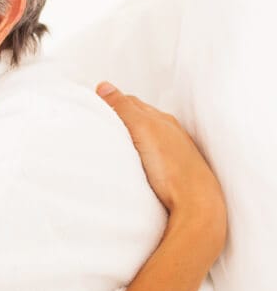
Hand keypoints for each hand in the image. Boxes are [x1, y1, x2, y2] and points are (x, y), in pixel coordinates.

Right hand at [96, 82, 226, 255]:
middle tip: (99, 118)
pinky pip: (152, 157)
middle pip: (141, 118)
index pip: (132, 103)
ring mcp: (173, 154)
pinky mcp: (172, 174)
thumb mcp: (142, 130)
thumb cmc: (171, 166)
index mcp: (162, 121)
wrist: (196, 204)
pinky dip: (139, 153)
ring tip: (113, 140)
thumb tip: (103, 86)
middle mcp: (170, 134)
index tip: (94, 103)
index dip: (112, 102)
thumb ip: (122, 108)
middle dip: (121, 116)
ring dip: (131, 136)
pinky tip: (134, 162)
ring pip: (147, 138)